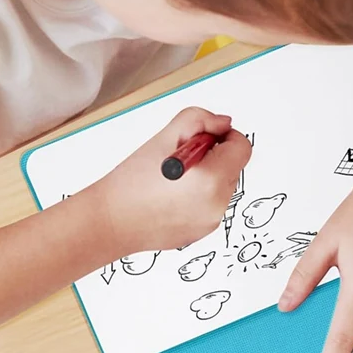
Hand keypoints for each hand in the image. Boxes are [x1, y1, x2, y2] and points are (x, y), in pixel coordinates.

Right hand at [95, 107, 252, 254]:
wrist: (111, 221)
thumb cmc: (132, 182)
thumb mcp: (166, 135)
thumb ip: (201, 120)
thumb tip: (222, 124)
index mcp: (212, 178)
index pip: (242, 148)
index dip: (225, 136)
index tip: (206, 137)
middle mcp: (217, 204)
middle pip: (233, 168)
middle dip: (213, 157)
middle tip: (181, 158)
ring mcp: (210, 221)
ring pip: (222, 187)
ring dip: (206, 177)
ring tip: (173, 180)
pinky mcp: (201, 233)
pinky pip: (210, 206)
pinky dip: (197, 197)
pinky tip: (170, 197)